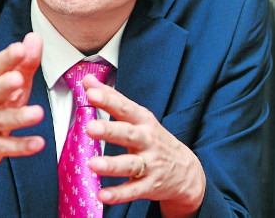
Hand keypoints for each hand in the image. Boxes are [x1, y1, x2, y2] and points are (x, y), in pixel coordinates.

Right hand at [0, 32, 45, 216]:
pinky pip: (6, 146)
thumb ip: (24, 63)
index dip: (7, 58)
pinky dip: (22, 145)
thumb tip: (34, 37)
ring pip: (0, 120)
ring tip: (38, 113)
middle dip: (3, 85)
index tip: (20, 48)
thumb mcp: (10, 86)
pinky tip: (38, 143)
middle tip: (18, 78)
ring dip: (19, 116)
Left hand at [84, 74, 205, 217]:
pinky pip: (133, 190)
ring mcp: (150, 164)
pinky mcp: (150, 185)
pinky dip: (119, 194)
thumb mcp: (138, 116)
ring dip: (112, 165)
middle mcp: (147, 140)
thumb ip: (112, 98)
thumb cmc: (154, 138)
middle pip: (128, 134)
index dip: (108, 100)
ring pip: (130, 164)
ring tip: (93, 164)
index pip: (124, 108)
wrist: (186, 170)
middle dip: (110, 131)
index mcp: (143, 121)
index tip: (91, 93)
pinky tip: (103, 196)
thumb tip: (87, 80)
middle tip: (91, 128)